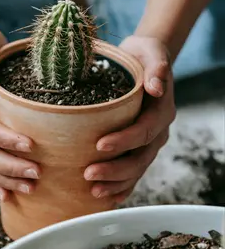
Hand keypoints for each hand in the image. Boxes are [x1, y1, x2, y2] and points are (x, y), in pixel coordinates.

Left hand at [84, 36, 175, 201]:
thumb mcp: (150, 52)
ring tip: (93, 192)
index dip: (123, 141)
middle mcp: (158, 130)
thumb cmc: (142, 55)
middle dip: (115, 170)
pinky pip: (134, 172)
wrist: (144, 60)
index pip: (143, 131)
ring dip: (116, 183)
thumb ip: (157, 67)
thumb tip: (156, 87)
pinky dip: (122, 186)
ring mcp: (150, 142)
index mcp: (161, 110)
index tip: (99, 145)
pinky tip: (107, 196)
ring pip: (136, 169)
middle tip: (88, 174)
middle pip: (140, 157)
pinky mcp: (139, 147)